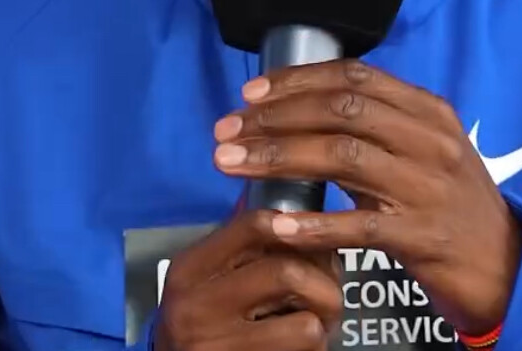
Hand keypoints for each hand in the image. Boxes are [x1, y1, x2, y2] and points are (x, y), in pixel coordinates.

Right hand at [154, 208, 341, 350]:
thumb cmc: (204, 321)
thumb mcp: (208, 278)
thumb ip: (241, 242)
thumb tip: (283, 186)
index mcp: (191, 267)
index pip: (254, 225)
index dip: (298, 224)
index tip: (318, 237)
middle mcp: (195, 304)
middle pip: (287, 272)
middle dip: (325, 282)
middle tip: (331, 291)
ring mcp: (214, 343)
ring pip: (305, 320)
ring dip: (323, 322)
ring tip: (320, 322)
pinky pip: (303, 349)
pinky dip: (316, 346)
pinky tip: (303, 346)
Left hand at [211, 59, 521, 334]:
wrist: (504, 265)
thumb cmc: (450, 203)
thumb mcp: (423, 151)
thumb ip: (375, 127)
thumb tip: (300, 110)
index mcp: (429, 111)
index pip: (356, 77)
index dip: (298, 80)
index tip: (251, 93)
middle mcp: (431, 140)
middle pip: (342, 111)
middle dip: (275, 117)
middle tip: (227, 130)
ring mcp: (428, 187)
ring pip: (343, 158)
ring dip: (278, 158)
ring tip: (232, 164)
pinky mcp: (423, 236)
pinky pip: (359, 226)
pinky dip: (313, 224)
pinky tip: (275, 224)